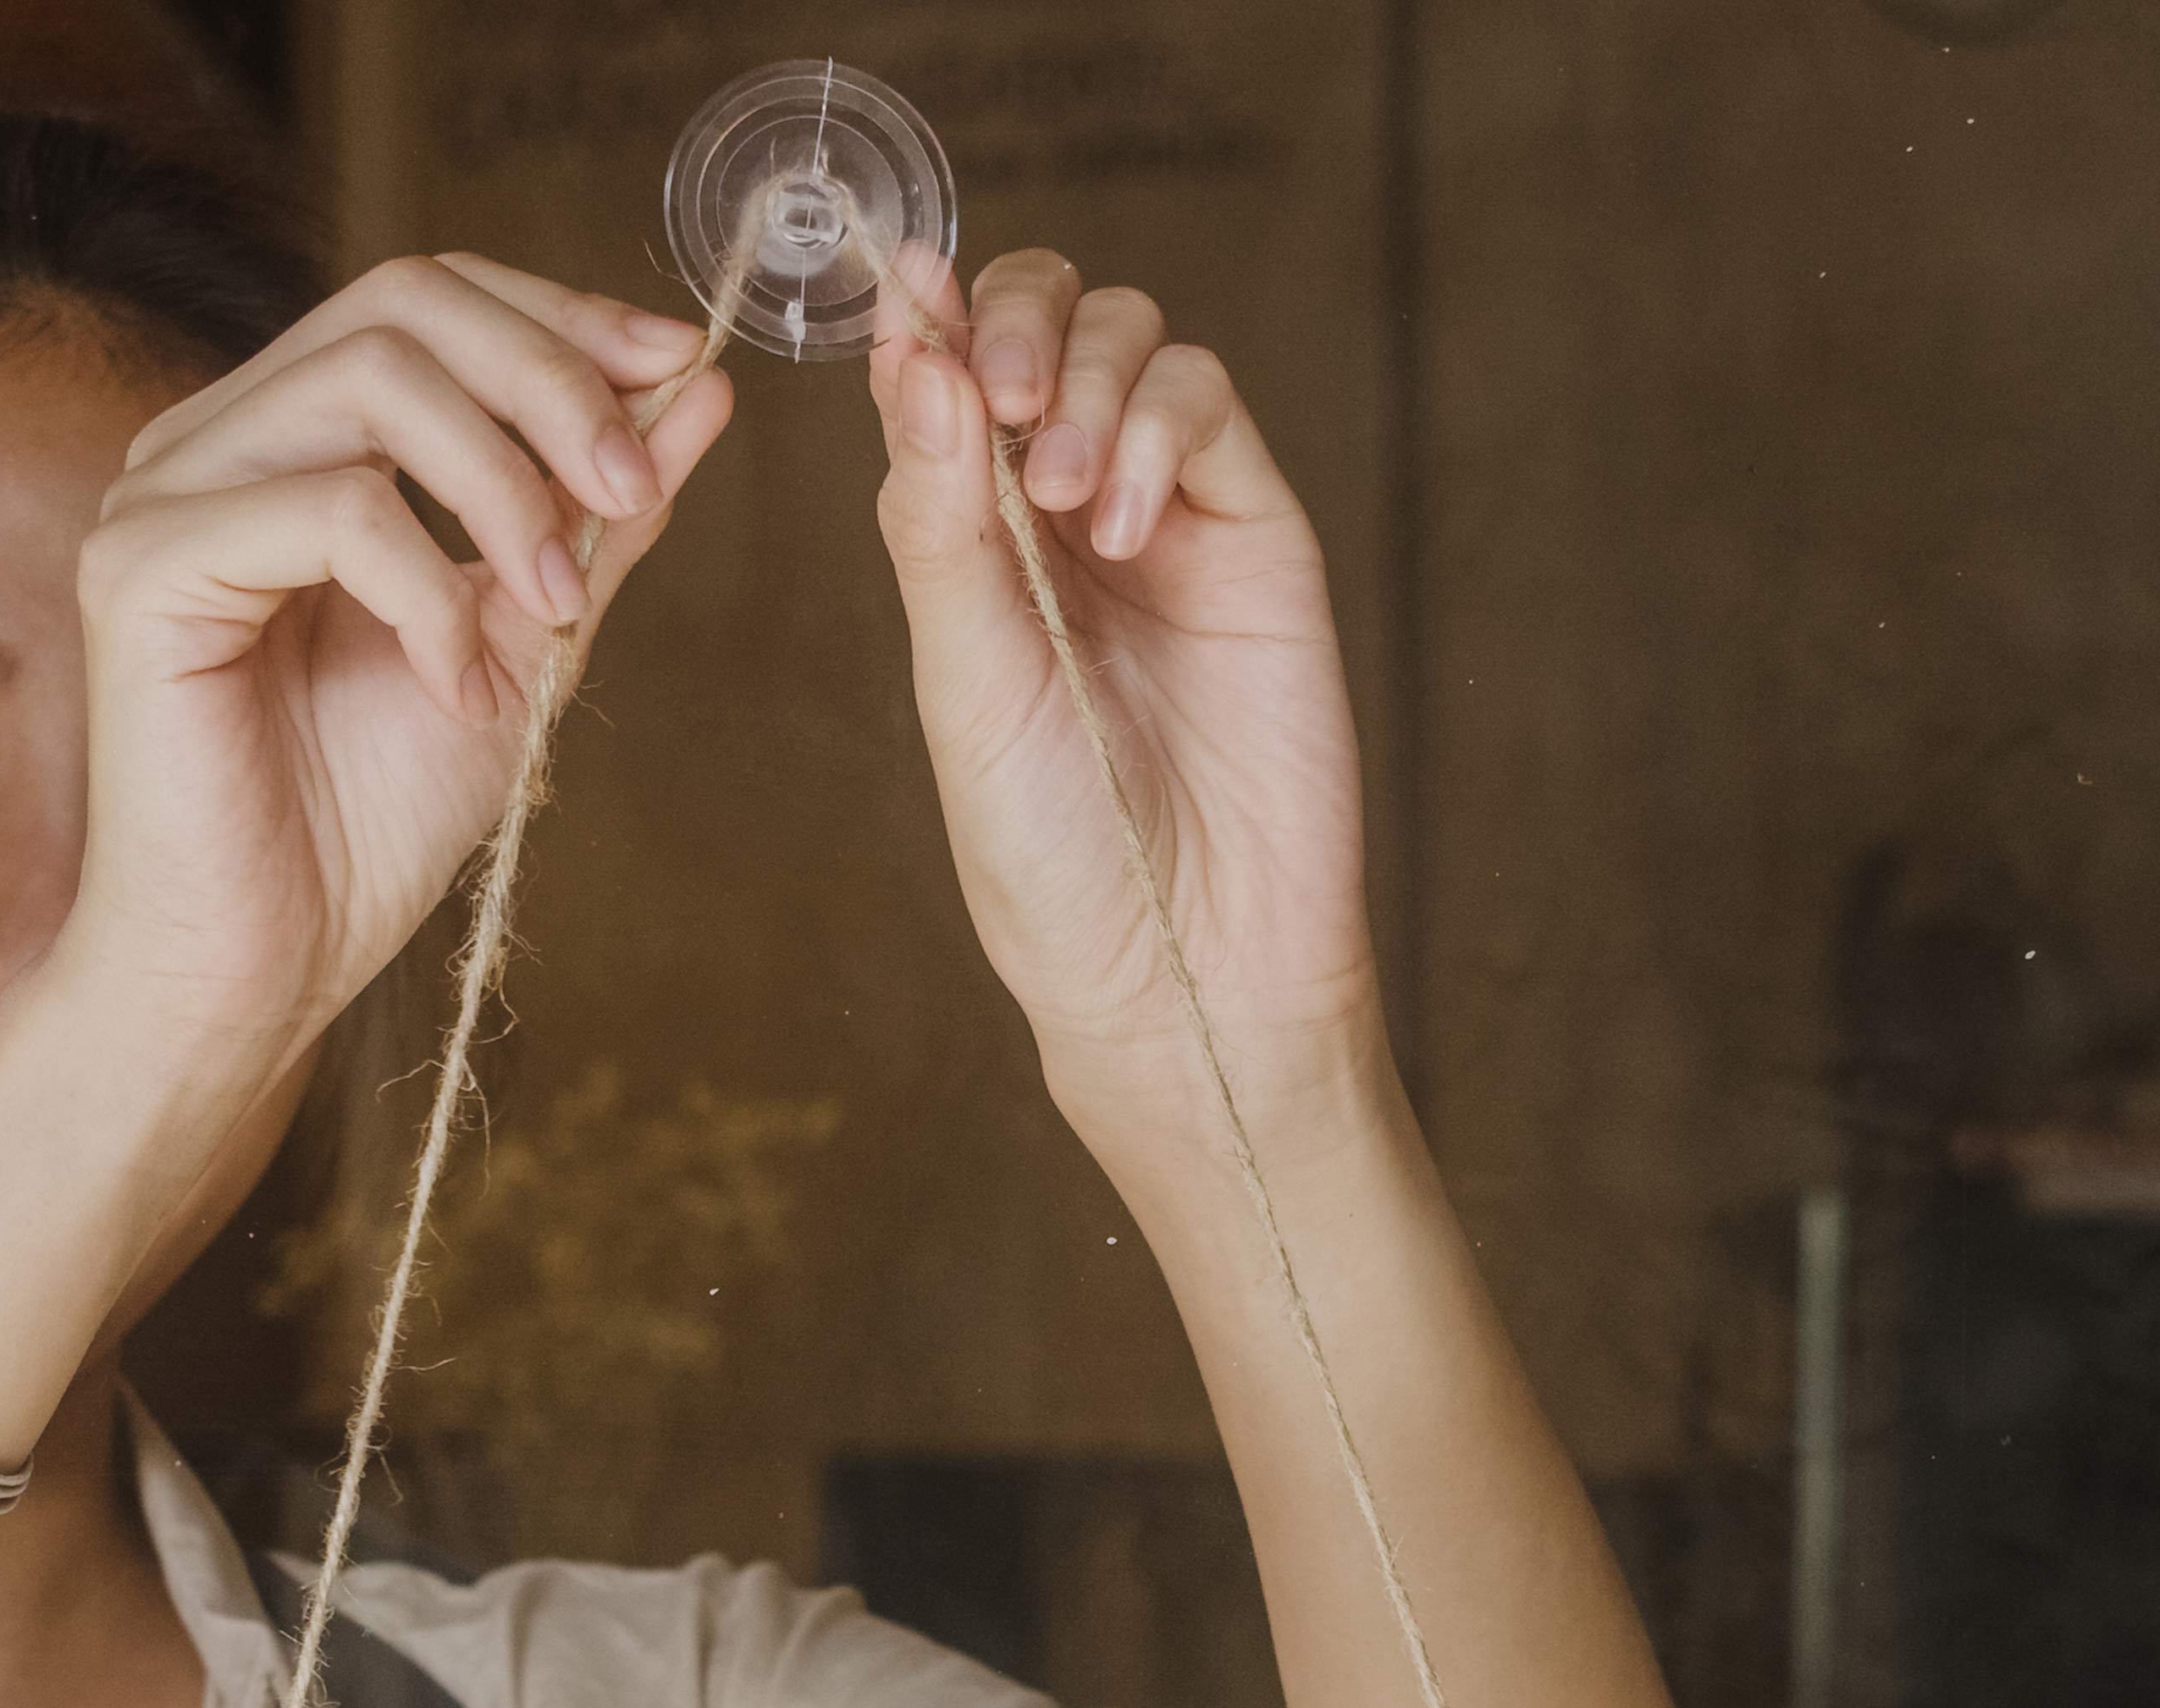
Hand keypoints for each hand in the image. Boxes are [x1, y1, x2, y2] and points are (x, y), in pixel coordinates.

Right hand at [40, 256, 737, 1076]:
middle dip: (550, 382)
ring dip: (504, 487)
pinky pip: (328, 507)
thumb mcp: (525, 641)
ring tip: (557, 607)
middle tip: (633, 498)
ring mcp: (163, 496)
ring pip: (369, 382)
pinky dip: (428, 591)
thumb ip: (595, 514)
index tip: (675, 370)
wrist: (261, 967)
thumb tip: (696, 383)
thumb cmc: (366, 824)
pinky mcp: (140, 570)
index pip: (422, 297)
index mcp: (286, 440)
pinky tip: (457, 687)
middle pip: (400, 303)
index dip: (558, 317)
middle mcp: (212, 443)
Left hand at [869, 250, 1377, 1114]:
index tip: (903, 294)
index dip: (924, 317)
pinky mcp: (1256, 530)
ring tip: (1058, 491)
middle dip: (1011, 322)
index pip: (943, 375)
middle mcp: (1064, 513)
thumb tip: (905, 356)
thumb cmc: (1052, 852)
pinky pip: (1208, 404)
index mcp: (971, 543)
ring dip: (1082, 378)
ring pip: (1131, 339)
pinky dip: (1154, 426)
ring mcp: (1167, 513)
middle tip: (997, 395)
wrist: (1183, 961)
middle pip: (1042, 324)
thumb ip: (936, 522)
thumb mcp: (965, 682)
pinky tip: (1119, 523)